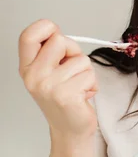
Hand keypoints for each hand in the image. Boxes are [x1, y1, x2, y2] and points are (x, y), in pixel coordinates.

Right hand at [18, 19, 98, 141]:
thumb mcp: (49, 71)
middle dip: (73, 51)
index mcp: (27, 67)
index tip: (56, 34)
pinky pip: (89, 74)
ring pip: (80, 59)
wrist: (69, 129)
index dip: (46, 28)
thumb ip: (51, 51)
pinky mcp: (66, 96)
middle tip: (72, 69)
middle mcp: (34, 76)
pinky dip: (92, 83)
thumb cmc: (63, 96)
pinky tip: (83, 95)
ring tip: (77, 86)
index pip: (28, 35)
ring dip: (86, 71)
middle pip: (59, 40)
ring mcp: (49, 86)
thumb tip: (56, 32)